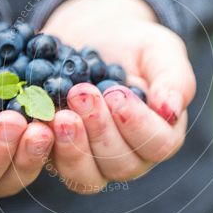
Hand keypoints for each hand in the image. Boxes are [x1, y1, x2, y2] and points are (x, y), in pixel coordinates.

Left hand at [42, 0, 195, 193]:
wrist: (95, 35)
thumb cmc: (136, 44)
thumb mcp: (161, 50)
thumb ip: (174, 78)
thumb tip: (172, 109)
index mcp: (162, 135)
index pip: (158, 145)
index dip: (138, 125)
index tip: (117, 94)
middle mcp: (131, 157)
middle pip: (120, 164)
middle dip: (99, 130)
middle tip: (81, 93)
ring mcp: (95, 162)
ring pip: (86, 176)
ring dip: (73, 146)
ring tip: (60, 113)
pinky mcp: (61, 156)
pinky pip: (52, 166)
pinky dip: (44, 146)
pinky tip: (38, 120)